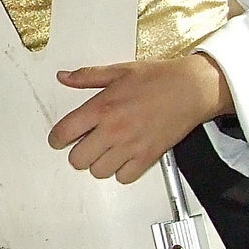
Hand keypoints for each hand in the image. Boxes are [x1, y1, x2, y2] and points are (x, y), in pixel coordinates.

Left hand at [47, 54, 234, 182]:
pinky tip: (122, 159)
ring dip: (97, 164)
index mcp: (102, 107)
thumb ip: (87, 76)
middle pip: (78, 159)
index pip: (65, 132)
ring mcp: (131, 146)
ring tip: (103, 153)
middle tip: (83, 146)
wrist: (192, 88)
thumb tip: (64, 77)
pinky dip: (121, 172)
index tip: (57, 140)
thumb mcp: (118, 70)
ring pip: (98, 172)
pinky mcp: (148, 156)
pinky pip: (124, 177)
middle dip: (77, 153)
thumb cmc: (159, 79)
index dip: (56, 139)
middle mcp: (113, 129)